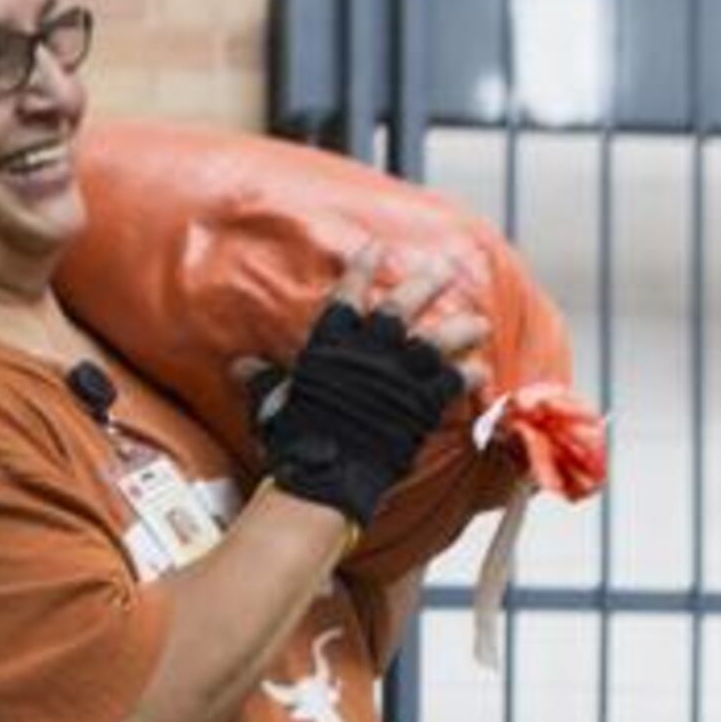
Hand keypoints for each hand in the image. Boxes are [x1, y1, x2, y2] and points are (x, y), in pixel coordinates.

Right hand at [233, 239, 482, 529]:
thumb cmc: (294, 439)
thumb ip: (263, 382)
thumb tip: (239, 368)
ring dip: (461, 329)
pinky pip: (452, 382)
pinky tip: (481, 370)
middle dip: (426, 283)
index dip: (361, 267)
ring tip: (479, 322)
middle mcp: (370, 350)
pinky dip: (467, 376)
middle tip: (444, 268)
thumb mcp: (272, 405)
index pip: (349, 293)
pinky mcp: (422, 403)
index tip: (375, 248)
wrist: (326, 473)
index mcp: (333, 344)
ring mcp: (400, 374)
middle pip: (404, 304)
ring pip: (439, 338)